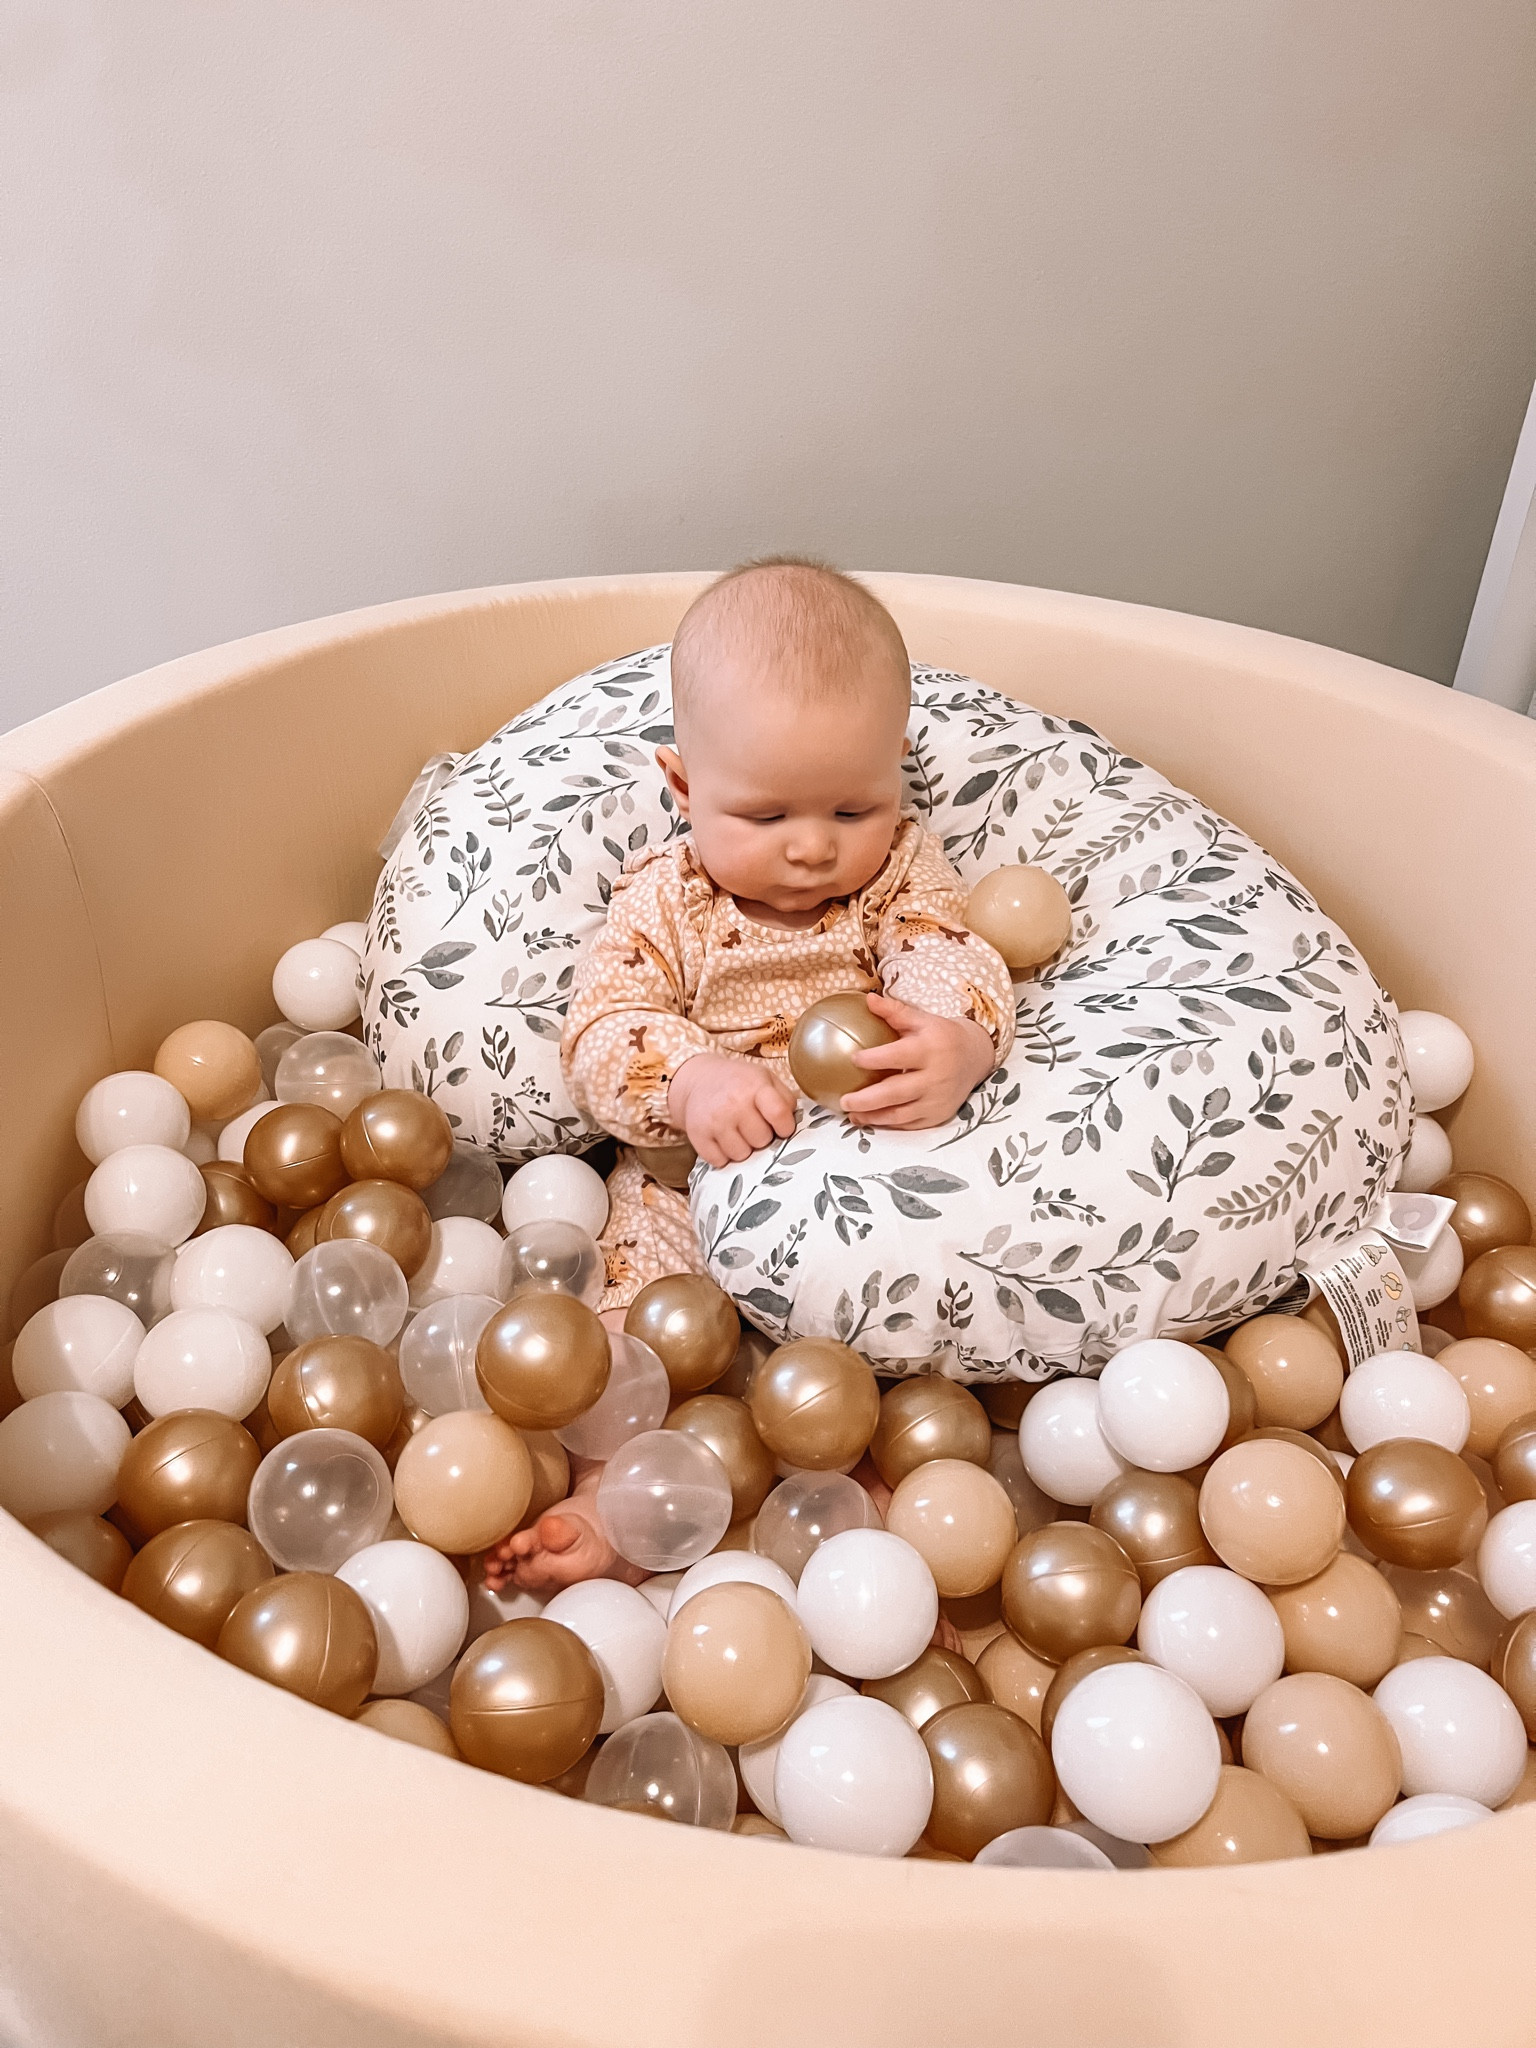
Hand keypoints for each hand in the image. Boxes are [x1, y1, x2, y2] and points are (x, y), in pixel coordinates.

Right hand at [667, 1053, 798, 1167]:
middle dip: (761, 1137)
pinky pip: (720, 1161)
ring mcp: (714, 1121)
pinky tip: (722, 1138)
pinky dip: (723, 1155)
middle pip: (762, 1140)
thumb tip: (797, 1125)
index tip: (781, 1127)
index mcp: (755, 1086)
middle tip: (752, 1125)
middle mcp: (733, 1103)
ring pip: (742, 1155)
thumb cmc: (739, 1082)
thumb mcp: (765, 1079)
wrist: (698, 1079)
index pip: (779, 1115)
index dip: (785, 1128)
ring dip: (743, 1147)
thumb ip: (785, 1099)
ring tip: (737, 1131)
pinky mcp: (697, 1136)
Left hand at [840, 993, 994, 1128]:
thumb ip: (895, 1012)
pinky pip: (909, 1124)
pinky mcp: (938, 1115)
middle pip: (897, 1092)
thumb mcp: (922, 1020)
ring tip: (851, 1114)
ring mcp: (937, 1099)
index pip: (899, 1056)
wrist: (974, 1057)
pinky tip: (869, 1119)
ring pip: (901, 1114)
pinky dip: (888, 1124)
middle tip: (844, 1100)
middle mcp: (935, 1077)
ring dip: (873, 1117)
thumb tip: (869, 1000)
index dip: (876, 1059)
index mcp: (930, 1049)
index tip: (853, 1059)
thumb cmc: (942, 1036)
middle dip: (868, 1099)